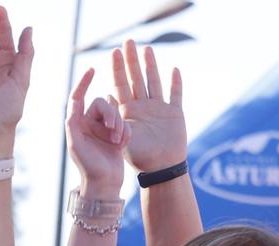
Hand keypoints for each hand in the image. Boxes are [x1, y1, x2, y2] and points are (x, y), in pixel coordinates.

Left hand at [64, 68, 127, 193]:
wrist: (104, 183)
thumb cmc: (88, 166)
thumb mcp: (76, 144)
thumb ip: (73, 122)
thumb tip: (74, 102)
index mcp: (77, 123)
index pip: (78, 98)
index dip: (84, 83)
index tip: (92, 69)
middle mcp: (89, 123)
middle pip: (103, 104)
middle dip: (110, 116)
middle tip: (112, 132)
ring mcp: (104, 128)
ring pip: (116, 112)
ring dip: (118, 125)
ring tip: (117, 142)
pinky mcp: (117, 134)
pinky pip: (125, 123)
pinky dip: (125, 132)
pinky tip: (122, 144)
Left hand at [111, 39, 185, 172]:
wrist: (157, 171)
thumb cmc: (135, 158)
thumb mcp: (117, 137)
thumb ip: (109, 118)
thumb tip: (102, 96)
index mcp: (125, 112)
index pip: (119, 86)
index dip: (117, 69)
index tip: (112, 53)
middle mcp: (141, 108)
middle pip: (135, 79)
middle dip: (131, 61)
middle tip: (128, 43)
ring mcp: (158, 109)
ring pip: (154, 82)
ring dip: (151, 66)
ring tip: (147, 49)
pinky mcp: (174, 113)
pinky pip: (176, 95)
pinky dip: (176, 83)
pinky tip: (174, 70)